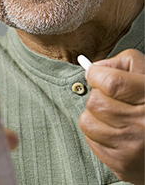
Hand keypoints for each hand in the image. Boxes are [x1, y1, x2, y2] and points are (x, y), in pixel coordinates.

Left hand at [79, 49, 144, 184]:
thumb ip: (123, 62)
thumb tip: (95, 68)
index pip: (111, 82)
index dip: (96, 74)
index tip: (95, 74)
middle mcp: (143, 124)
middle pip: (95, 102)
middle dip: (98, 95)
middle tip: (111, 98)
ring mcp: (132, 147)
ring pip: (87, 121)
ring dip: (95, 115)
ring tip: (113, 115)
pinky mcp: (122, 164)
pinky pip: (90, 139)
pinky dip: (98, 133)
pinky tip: (116, 132)